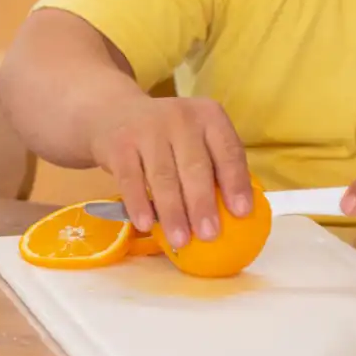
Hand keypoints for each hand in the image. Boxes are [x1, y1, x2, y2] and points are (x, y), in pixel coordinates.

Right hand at [87, 95, 252, 247]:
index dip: (236, 183)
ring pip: (163, 177)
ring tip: (181, 241)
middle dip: (203, 205)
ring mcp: (147, 130)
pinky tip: (146, 225)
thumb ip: (214, 166)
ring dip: (173, 212)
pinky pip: (130, 180)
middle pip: (195, 167)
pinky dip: (139, 204)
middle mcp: (180, 118)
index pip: (228, 151)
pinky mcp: (119, 146)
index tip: (242, 213)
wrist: (113, 114)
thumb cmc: (167, 137)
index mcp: (209, 117)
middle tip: (210, 235)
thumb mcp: (195, 138)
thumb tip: (235, 216)